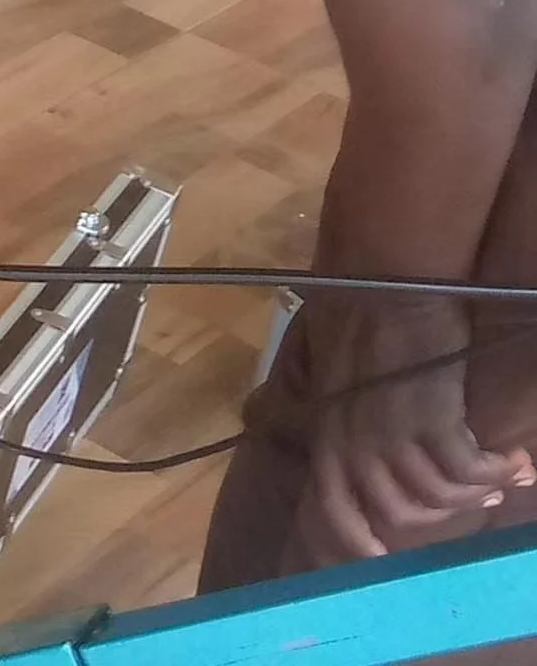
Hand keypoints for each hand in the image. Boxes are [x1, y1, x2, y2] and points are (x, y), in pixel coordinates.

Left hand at [300, 295, 534, 561]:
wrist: (385, 279)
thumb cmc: (359, 318)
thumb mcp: (337, 374)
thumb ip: (344, 417)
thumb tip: (359, 453)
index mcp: (326, 431)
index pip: (329, 507)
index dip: (352, 541)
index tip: (379, 559)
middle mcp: (354, 442)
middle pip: (398, 516)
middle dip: (440, 519)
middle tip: (475, 502)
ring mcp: (391, 433)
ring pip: (439, 499)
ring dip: (473, 495)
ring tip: (499, 478)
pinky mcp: (432, 419)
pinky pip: (468, 470)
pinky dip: (495, 472)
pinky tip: (512, 460)